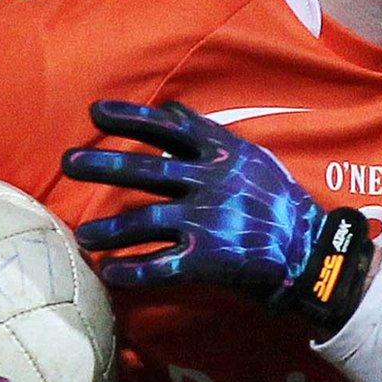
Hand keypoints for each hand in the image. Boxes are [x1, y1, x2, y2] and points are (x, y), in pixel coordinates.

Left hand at [62, 100, 325, 302]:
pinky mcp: (208, 259)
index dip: (131, 118)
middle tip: (69, 162)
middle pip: (147, 171)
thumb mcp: (252, 156)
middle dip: (104, 165)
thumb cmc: (279, 201)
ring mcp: (209, 221)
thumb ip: (209, 135)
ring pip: (145, 222)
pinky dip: (132, 270)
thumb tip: (172, 109)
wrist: (312, 251)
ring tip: (83, 235)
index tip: (95, 112)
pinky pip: (160, 266)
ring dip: (108, 229)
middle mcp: (212, 183)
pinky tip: (110, 272)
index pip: (169, 130)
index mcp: (224, 155)